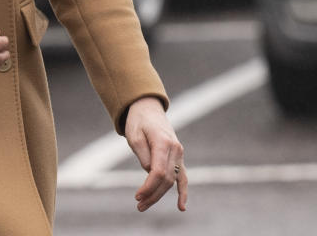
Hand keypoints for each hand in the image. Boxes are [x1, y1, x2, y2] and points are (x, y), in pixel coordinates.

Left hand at [124, 96, 186, 212]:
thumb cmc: (138, 122)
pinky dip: (183, 192)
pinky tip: (181, 207)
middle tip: (138, 205)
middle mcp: (175, 149)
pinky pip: (183, 177)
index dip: (148, 187)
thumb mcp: (134, 136)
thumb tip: (150, 173)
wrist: (148, 109)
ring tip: (144, 206)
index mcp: (163, 142)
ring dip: (159, 195)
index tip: (137, 196)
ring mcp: (179, 153)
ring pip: (172, 180)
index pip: (158, 172)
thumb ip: (143, 155)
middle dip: (152, 194)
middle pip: (166, 179)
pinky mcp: (178, 157)